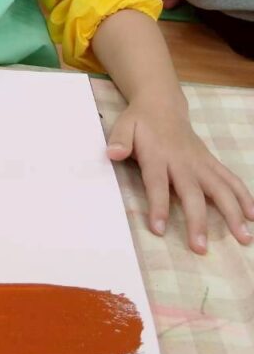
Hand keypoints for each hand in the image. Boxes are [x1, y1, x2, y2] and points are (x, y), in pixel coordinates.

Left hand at [107, 94, 253, 252]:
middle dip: (197, 220)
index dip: (158, 206)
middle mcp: (182, 160)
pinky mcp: (211, 163)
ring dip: (233, 212)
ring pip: (220, 188)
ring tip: (243, 238)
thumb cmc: (140, 122)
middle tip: (200, 247)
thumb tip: (113, 153)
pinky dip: (245, 196)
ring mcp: (200, 162)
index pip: (157, 183)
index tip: (159, 229)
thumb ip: (119, 140)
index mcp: (158, 155)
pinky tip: (253, 216)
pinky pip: (231, 179)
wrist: (161, 105)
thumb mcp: (123, 126)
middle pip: (192, 192)